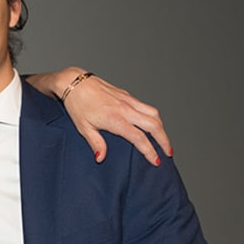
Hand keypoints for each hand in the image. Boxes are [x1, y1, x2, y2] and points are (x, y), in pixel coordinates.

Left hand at [27, 68, 170, 165]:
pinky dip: (154, 117)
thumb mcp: (83, 127)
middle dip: (164, 140)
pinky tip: (152, 125)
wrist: (75, 82)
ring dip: (162, 128)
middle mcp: (125, 109)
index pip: (139, 138)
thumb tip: (101, 158)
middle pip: (154, 125)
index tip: (156, 161)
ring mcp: (128, 100)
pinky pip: (146, 106)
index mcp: (115, 119)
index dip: (149, 151)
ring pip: (153, 113)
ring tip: (164, 140)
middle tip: (168, 153)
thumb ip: (95, 143)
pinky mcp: (127, 95)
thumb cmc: (77, 104)